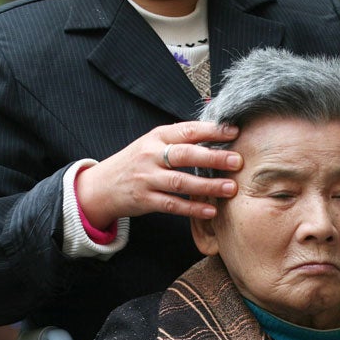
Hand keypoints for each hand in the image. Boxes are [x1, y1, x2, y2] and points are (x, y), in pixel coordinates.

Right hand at [76, 121, 241, 228]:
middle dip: (213, 157)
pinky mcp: (145, 200)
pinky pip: (172, 205)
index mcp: (156, 137)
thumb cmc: (136, 162)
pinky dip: (192, 208)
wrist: (102, 185)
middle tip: (237, 160)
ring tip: (231, 188)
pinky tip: (210, 210)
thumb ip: (179, 139)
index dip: (211, 131)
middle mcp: (151, 156)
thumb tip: (215, 129)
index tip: (234, 132)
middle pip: (185, 155)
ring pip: (180, 182)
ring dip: (207, 186)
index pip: (187, 131)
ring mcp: (147, 178)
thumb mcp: (152, 143)